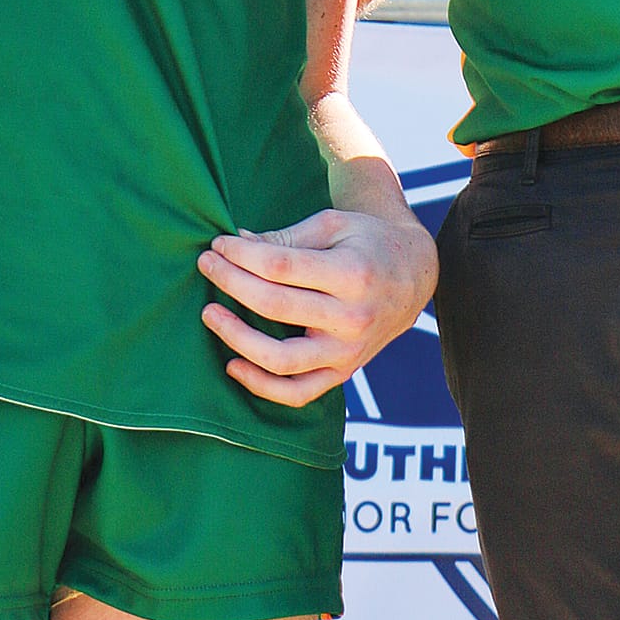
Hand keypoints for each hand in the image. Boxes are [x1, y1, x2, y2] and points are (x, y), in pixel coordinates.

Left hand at [198, 207, 438, 407]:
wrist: (413, 277)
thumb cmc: (367, 242)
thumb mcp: (333, 226)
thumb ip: (286, 240)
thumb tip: (235, 243)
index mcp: (352, 273)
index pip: (281, 267)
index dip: (242, 256)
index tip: (218, 245)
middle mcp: (352, 317)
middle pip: (275, 307)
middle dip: (231, 283)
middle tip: (206, 265)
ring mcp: (347, 351)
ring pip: (281, 359)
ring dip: (236, 338)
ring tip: (210, 314)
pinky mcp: (343, 373)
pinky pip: (297, 393)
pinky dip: (260, 385)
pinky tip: (233, 364)